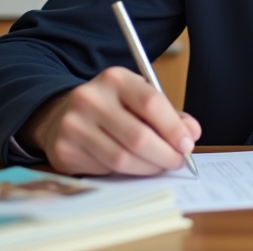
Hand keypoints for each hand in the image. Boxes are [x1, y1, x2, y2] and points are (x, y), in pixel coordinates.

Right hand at [21, 66, 201, 175]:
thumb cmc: (111, 109)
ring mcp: (73, 125)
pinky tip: (131, 166)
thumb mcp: (139, 99)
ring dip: (148, 168)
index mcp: (114, 79)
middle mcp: (90, 98)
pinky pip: (104, 170)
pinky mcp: (64, 150)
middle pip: (138, 136)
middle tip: (177, 161)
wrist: (61, 115)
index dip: (173, 128)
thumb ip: (169, 115)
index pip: (150, 103)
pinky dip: (124, 173)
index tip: (187, 144)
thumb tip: (191, 133)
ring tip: (159, 166)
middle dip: (164, 154)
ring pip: (122, 158)